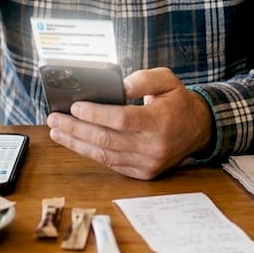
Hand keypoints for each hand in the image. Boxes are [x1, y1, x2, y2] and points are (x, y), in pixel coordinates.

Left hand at [46, 68, 212, 179]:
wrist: (199, 129)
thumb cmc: (178, 101)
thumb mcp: (167, 80)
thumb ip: (142, 79)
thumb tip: (119, 86)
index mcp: (161, 122)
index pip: (122, 120)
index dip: (96, 114)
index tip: (75, 106)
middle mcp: (154, 146)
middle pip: (107, 139)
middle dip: (76, 129)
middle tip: (54, 119)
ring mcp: (148, 163)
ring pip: (105, 155)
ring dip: (77, 143)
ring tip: (57, 131)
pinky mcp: (143, 173)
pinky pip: (111, 164)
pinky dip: (90, 153)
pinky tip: (75, 142)